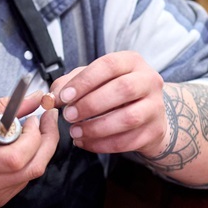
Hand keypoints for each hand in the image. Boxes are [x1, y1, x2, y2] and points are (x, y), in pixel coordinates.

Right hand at [0, 94, 59, 207]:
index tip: (33, 118)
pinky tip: (18, 148)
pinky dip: (27, 162)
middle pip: (33, 168)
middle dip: (47, 141)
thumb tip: (36, 98)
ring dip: (38, 151)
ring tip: (27, 131)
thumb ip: (4, 107)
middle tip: (45, 120)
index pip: (17, 157)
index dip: (33, 136)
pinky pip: (22, 180)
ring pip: (32, 174)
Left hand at [48, 51, 167, 157]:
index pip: (108, 65)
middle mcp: (149, 81)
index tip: (64, 97)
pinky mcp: (155, 131)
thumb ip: (70, 83)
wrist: (147, 114)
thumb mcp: (93, 80)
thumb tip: (52, 97)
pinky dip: (103, 145)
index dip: (85, 81)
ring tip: (75, 132)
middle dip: (90, 105)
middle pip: (122, 89)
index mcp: (132, 62)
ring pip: (128, 118)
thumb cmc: (115, 93)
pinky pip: (129, 141)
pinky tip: (86, 142)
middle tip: (68, 116)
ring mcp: (156, 107)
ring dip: (96, 128)